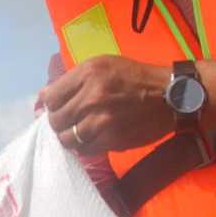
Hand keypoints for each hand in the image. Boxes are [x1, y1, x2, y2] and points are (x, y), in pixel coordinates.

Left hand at [39, 55, 175, 154]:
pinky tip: (92, 138)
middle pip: (55, 120)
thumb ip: (74, 80)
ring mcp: (101, 121)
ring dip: (69, 137)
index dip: (50, 105)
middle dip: (58, 122)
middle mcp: (92, 97)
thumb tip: (44, 99)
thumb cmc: (135, 78)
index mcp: (88, 73)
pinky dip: (84, 146)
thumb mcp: (103, 66)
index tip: (56, 107)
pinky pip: (84, 150)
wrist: (171, 96)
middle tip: (68, 121)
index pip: (50, 97)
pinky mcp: (112, 140)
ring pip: (66, 139)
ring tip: (79, 131)